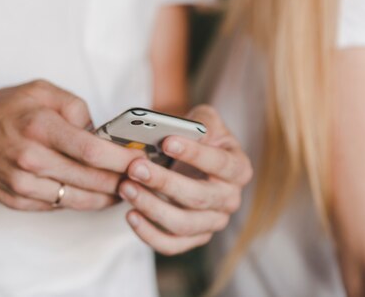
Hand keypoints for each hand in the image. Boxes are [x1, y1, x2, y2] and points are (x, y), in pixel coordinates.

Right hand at [0, 80, 144, 210]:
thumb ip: (74, 106)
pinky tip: (92, 191)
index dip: (123, 160)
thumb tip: (100, 131)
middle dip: (122, 181)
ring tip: (122, 188)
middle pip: (91, 180)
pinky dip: (79, 200)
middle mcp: (31, 159)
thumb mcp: (39, 90)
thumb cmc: (1, 110)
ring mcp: (22, 185)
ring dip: (105, 196)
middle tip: (141, 177)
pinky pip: (58, 206)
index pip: (93, 151)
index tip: (142, 161)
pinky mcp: (17, 201)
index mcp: (40, 127)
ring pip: (78, 199)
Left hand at [118, 105, 252, 254]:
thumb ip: (200, 121)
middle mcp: (230, 199)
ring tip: (126, 188)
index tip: (166, 142)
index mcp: (238, 168)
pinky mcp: (194, 238)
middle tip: (135, 167)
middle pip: (198, 196)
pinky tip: (130, 215)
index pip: (219, 163)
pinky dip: (149, 234)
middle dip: (164, 182)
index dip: (194, 153)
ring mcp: (213, 222)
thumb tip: (182, 128)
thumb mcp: (205, 121)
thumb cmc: (198, 138)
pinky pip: (172, 244)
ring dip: (152, 207)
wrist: (194, 159)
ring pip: (183, 224)